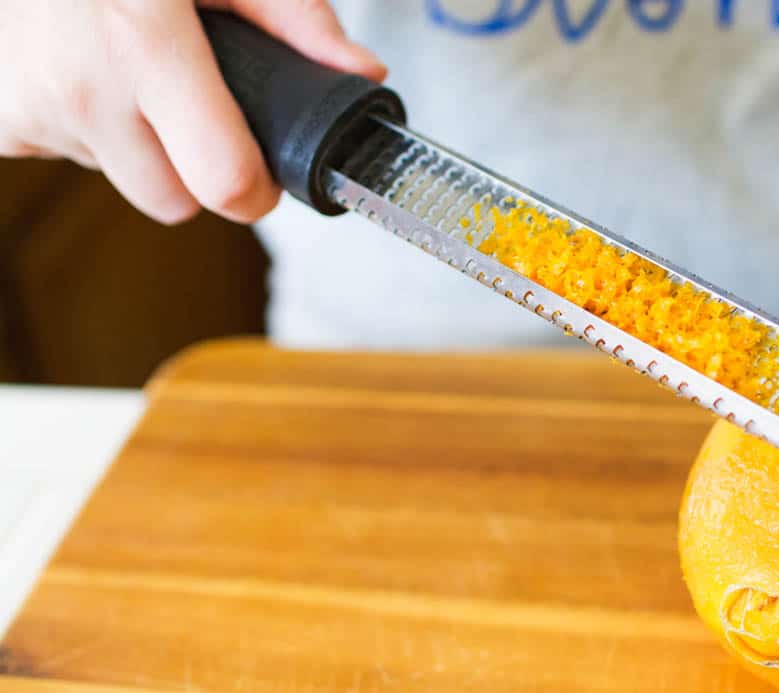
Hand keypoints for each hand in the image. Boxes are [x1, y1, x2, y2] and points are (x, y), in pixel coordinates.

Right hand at [0, 0, 385, 223]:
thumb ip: (294, 16)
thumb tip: (360, 74)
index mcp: (146, 45)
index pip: (225, 183)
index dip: (254, 190)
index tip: (260, 174)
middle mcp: (83, 88)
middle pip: (174, 203)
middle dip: (194, 171)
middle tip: (186, 105)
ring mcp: (30, 109)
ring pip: (119, 181)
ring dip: (133, 145)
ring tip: (122, 69)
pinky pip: (61, 156)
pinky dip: (80, 130)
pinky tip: (78, 72)